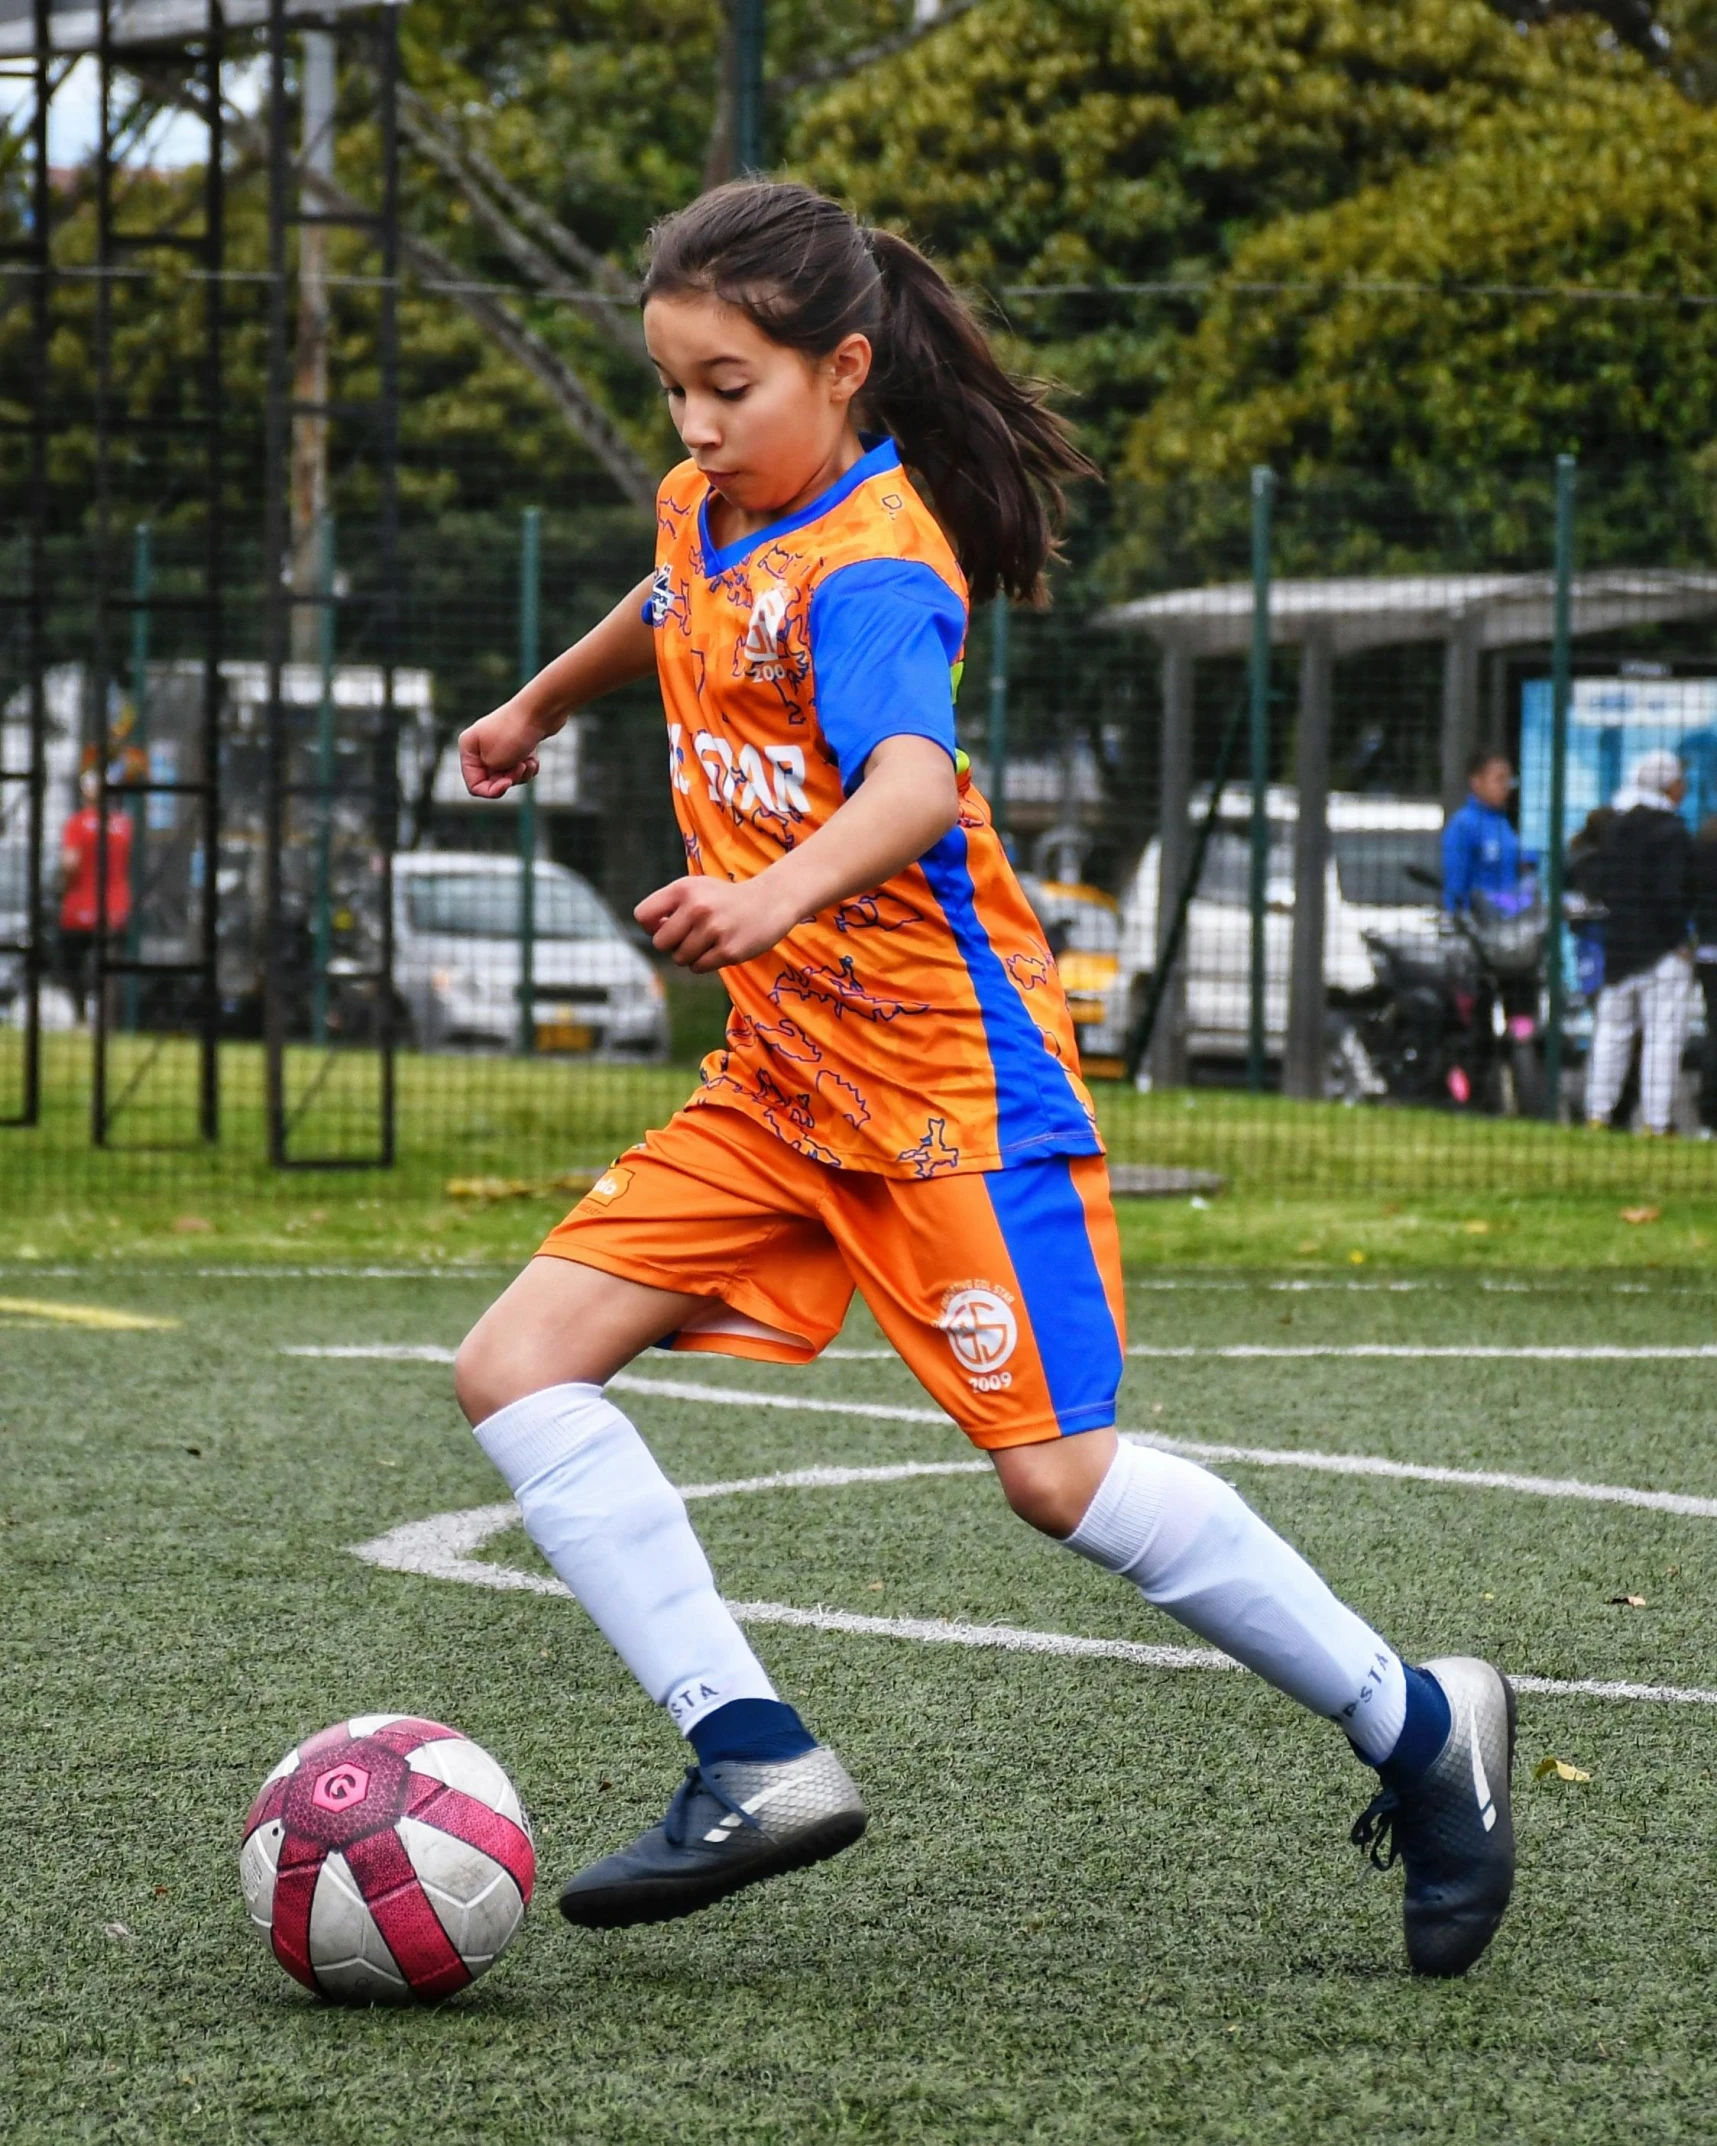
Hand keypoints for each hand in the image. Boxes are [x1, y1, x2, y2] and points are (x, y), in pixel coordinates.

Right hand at [458, 699, 552, 798]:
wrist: (541, 710)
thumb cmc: (514, 734)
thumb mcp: (495, 762)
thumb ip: (490, 778)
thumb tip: (497, 779)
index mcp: (468, 748)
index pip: (474, 785)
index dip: (491, 790)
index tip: (507, 783)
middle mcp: (480, 746)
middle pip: (493, 781)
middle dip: (510, 779)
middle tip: (520, 767)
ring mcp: (500, 745)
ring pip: (509, 776)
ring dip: (522, 774)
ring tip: (528, 761)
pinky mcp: (518, 744)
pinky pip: (521, 767)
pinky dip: (529, 766)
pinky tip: (534, 756)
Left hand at [635, 874, 796, 971]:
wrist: (770, 902)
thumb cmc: (725, 899)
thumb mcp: (696, 889)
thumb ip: (670, 906)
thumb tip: (652, 933)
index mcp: (684, 889)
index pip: (642, 916)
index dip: (651, 926)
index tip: (667, 925)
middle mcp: (697, 907)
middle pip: (660, 943)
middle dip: (672, 945)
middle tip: (690, 936)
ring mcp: (713, 930)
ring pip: (679, 958)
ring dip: (690, 955)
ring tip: (708, 941)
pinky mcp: (728, 951)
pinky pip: (698, 968)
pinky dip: (704, 963)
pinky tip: (719, 949)